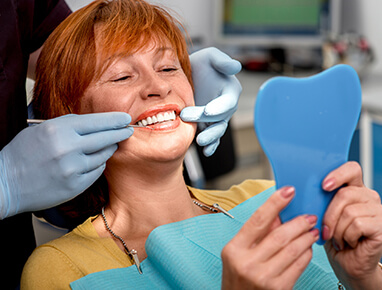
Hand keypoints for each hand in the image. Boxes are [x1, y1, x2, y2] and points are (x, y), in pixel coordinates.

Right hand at [0, 112, 132, 218]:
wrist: (6, 184)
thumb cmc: (22, 154)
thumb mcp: (42, 130)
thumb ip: (69, 126)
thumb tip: (96, 124)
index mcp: (58, 130)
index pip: (96, 121)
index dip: (114, 120)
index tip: (125, 118)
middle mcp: (67, 148)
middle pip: (105, 138)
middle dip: (120, 133)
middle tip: (128, 130)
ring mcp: (72, 168)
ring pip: (103, 155)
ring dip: (109, 149)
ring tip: (110, 145)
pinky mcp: (75, 185)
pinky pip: (96, 171)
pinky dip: (98, 165)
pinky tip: (94, 161)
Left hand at [180, 47, 241, 156]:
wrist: (187, 76)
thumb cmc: (201, 64)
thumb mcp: (210, 56)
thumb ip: (222, 61)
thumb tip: (236, 67)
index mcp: (230, 90)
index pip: (228, 101)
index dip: (219, 107)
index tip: (208, 111)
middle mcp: (226, 106)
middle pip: (220, 118)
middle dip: (205, 120)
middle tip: (186, 116)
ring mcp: (217, 118)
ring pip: (217, 130)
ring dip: (210, 137)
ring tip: (200, 141)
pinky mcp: (208, 125)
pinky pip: (212, 137)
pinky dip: (211, 146)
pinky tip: (206, 151)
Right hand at [221, 186, 318, 289]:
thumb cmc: (238, 279)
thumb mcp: (238, 254)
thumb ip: (256, 233)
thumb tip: (278, 213)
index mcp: (234, 249)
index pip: (257, 220)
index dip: (275, 203)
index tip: (288, 191)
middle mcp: (247, 263)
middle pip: (279, 235)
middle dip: (298, 222)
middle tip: (309, 216)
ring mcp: (263, 277)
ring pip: (292, 249)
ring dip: (306, 237)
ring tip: (312, 230)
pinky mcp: (278, 288)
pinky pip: (298, 265)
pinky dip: (306, 253)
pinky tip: (308, 247)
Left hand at [322, 161, 381, 288]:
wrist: (348, 265)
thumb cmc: (334, 239)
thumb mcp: (323, 215)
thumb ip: (320, 200)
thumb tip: (303, 191)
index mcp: (354, 189)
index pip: (352, 169)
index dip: (338, 174)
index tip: (324, 186)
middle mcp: (369, 197)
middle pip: (344, 194)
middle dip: (329, 215)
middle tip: (326, 231)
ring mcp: (378, 211)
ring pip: (349, 212)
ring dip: (337, 230)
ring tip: (339, 239)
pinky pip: (357, 225)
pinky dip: (347, 237)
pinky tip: (349, 243)